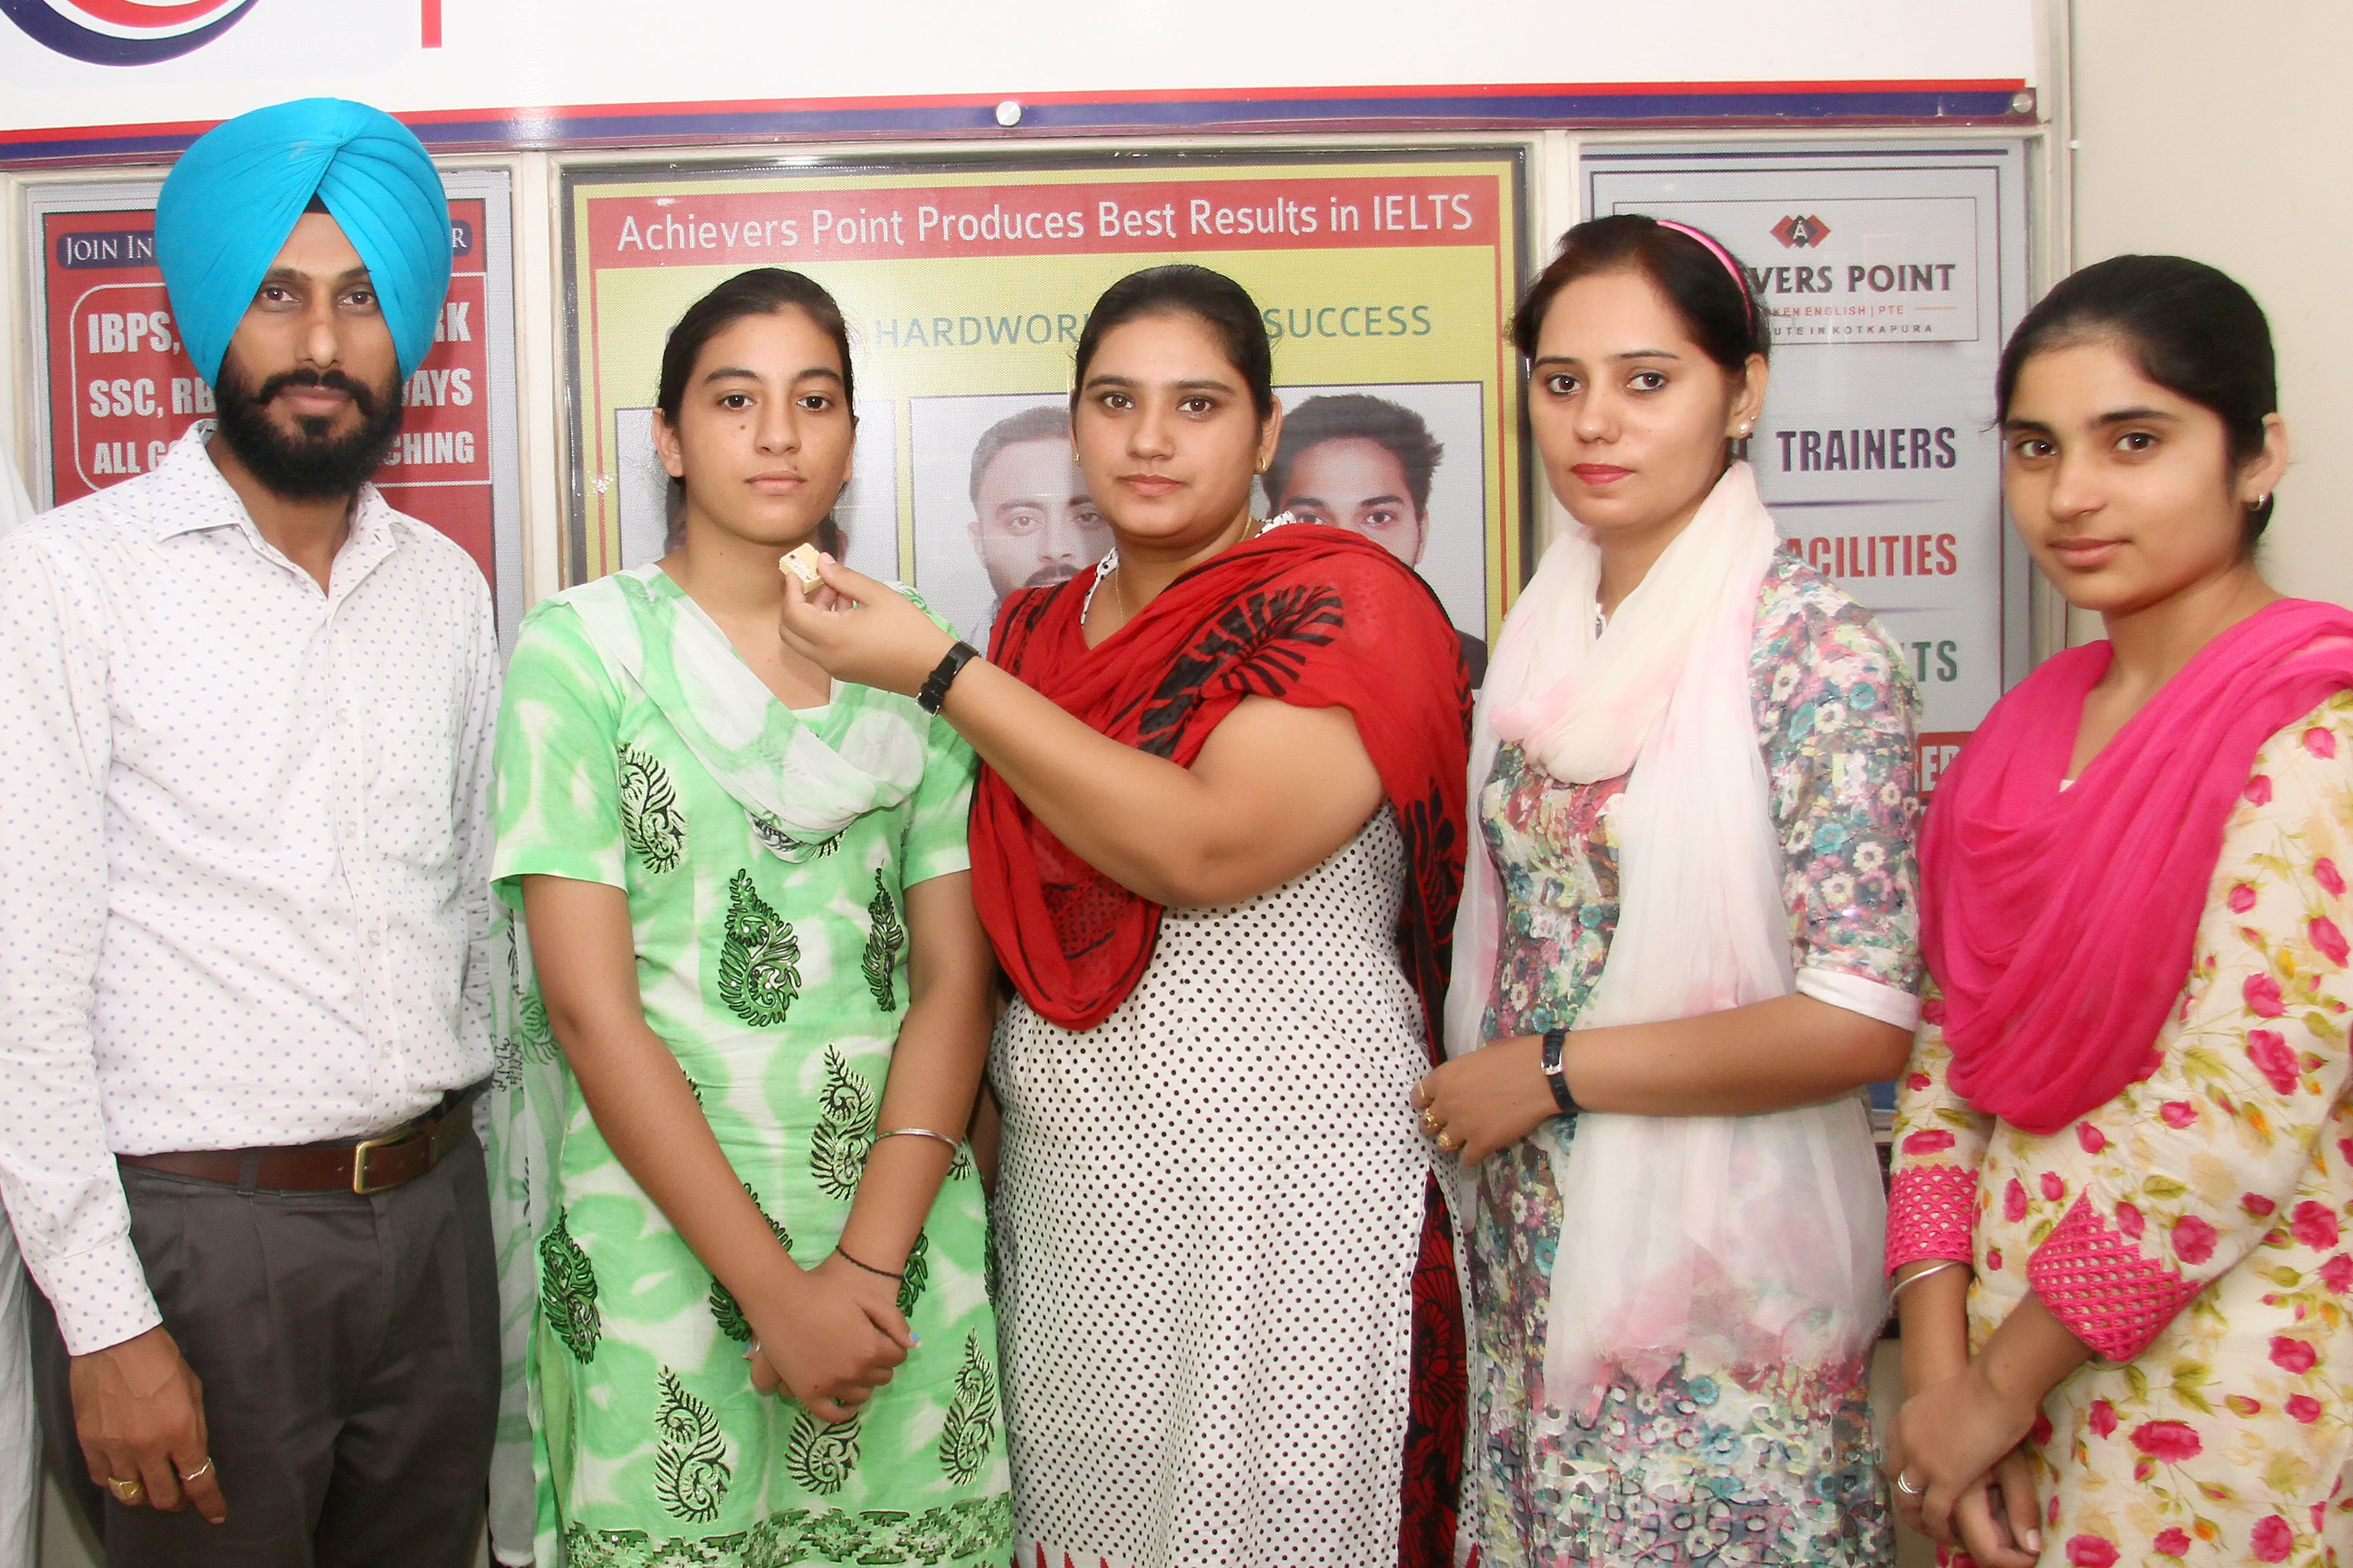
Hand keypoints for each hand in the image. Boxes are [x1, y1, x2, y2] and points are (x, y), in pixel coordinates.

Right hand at [67, 1325, 226, 1522]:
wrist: (115, 1342)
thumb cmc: (160, 1359)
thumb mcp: (193, 1391)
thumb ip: (195, 1429)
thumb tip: (195, 1459)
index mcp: (181, 1431)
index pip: (198, 1481)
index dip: (209, 1503)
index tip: (216, 1514)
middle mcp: (148, 1446)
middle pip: (163, 1497)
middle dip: (177, 1501)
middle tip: (180, 1495)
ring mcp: (116, 1448)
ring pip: (131, 1495)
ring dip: (145, 1494)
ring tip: (151, 1483)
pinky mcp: (89, 1444)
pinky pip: (103, 1480)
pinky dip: (116, 1481)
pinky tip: (124, 1470)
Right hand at [741, 1252, 913, 1423]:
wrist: (780, 1299)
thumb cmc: (824, 1292)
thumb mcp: (866, 1297)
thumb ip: (894, 1320)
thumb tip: (912, 1345)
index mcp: (871, 1348)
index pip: (897, 1357)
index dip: (892, 1346)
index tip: (882, 1338)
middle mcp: (855, 1372)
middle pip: (882, 1377)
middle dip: (879, 1363)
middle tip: (867, 1349)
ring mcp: (831, 1386)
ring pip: (862, 1395)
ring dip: (864, 1382)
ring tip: (854, 1366)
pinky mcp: (808, 1394)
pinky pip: (832, 1414)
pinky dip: (844, 1411)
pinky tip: (847, 1402)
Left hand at [777, 556, 954, 697]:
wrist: (932, 668)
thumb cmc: (907, 628)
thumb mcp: (877, 595)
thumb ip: (845, 578)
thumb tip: (822, 562)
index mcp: (830, 637)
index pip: (792, 613)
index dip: (791, 590)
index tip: (799, 572)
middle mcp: (824, 656)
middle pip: (789, 631)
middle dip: (796, 605)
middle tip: (815, 584)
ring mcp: (834, 668)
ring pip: (805, 641)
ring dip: (813, 616)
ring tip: (840, 592)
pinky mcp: (845, 672)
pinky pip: (821, 649)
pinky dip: (824, 629)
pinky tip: (849, 612)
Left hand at [1413, 1035, 1554, 1163]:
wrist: (1542, 1075)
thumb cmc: (1515, 1056)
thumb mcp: (1479, 1056)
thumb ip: (1463, 1073)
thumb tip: (1465, 1081)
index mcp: (1445, 1077)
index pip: (1418, 1096)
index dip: (1425, 1103)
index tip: (1432, 1106)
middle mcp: (1447, 1103)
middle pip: (1427, 1124)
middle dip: (1437, 1125)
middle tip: (1451, 1125)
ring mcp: (1463, 1125)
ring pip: (1443, 1145)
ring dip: (1452, 1143)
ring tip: (1465, 1140)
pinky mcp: (1482, 1143)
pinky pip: (1466, 1160)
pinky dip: (1472, 1157)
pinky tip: (1480, 1151)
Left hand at [1885, 1362, 2040, 1557]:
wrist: (1994, 1387)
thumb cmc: (1985, 1385)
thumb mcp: (1950, 1399)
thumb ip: (1945, 1415)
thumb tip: (1959, 1421)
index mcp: (1906, 1418)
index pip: (1893, 1450)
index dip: (1905, 1467)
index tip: (1920, 1478)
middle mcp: (1906, 1440)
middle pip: (1896, 1476)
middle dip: (1909, 1493)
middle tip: (1927, 1507)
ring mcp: (1922, 1462)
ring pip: (1908, 1499)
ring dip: (1919, 1517)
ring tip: (1936, 1528)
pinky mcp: (1944, 1481)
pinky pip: (1933, 1513)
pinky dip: (1939, 1527)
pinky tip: (1952, 1535)